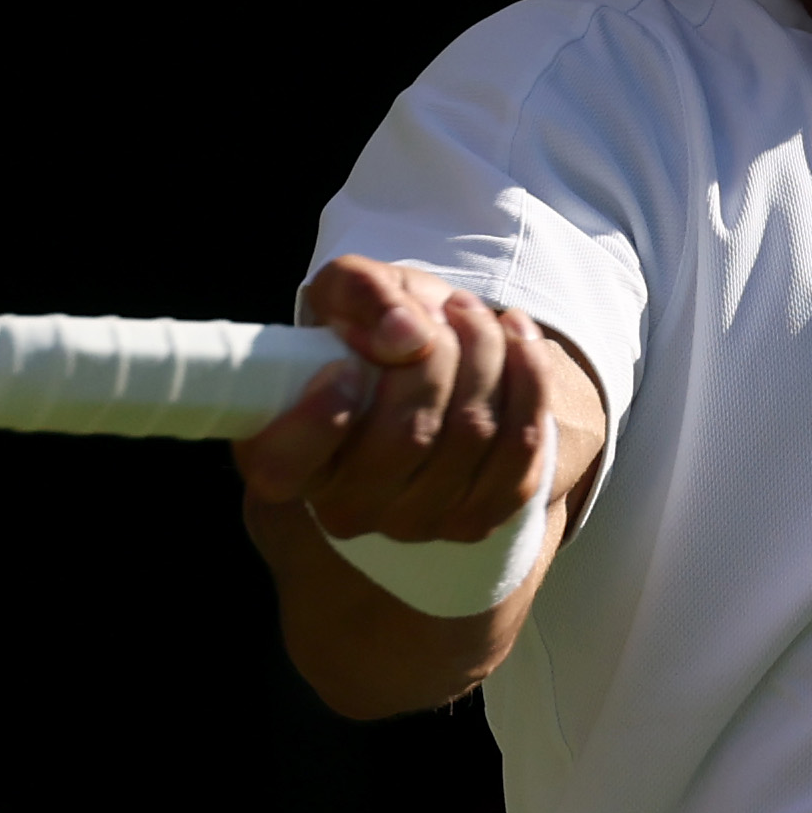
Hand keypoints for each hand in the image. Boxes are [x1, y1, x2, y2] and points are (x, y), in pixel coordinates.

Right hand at [233, 256, 582, 544]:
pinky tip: (517, 339)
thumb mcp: (349, 290)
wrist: (436, 362)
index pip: (282, 464)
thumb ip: (360, 294)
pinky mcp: (480, 517)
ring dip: (486, 353)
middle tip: (442, 310)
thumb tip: (406, 335)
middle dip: (439, 353)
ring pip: (471, 433)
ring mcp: (415, 522)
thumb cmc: (373, 329)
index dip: (318, 417)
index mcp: (285, 457)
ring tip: (473, 313)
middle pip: (407, 434)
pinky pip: (522, 447)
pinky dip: (529, 378)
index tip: (346, 363)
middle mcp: (344, 507)